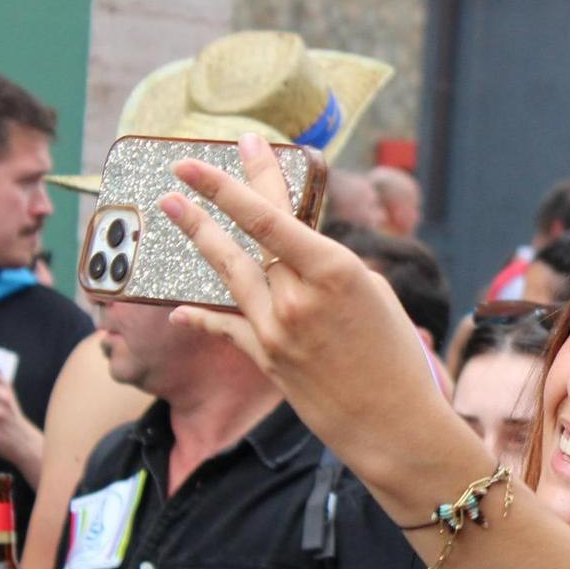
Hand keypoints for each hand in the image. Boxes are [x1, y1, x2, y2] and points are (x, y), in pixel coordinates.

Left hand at [155, 137, 447, 472]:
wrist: (392, 425)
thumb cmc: (398, 358)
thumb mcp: (376, 296)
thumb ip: (331, 270)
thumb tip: (297, 257)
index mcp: (334, 272)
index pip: (277, 215)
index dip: (251, 177)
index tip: (241, 143)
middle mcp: (297, 297)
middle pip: (250, 235)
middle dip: (217, 193)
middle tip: (185, 164)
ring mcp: (275, 330)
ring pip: (229, 272)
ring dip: (199, 236)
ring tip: (172, 207)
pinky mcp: (266, 360)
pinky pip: (227, 328)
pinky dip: (205, 316)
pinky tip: (182, 307)